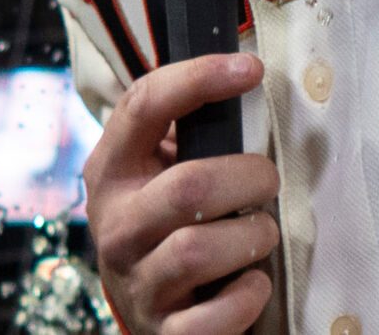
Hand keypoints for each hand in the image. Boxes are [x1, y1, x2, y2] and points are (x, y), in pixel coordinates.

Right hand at [82, 52, 280, 334]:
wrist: (147, 310)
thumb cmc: (168, 224)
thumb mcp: (160, 172)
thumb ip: (190, 135)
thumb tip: (247, 77)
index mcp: (111, 170)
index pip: (143, 106)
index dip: (198, 80)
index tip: (250, 69)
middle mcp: (115, 225)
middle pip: (188, 187)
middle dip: (248, 179)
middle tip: (267, 181)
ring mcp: (136, 282)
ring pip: (199, 250)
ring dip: (252, 237)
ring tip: (261, 233)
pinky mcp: (163, 331)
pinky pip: (212, 318)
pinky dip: (247, 296)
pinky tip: (252, 283)